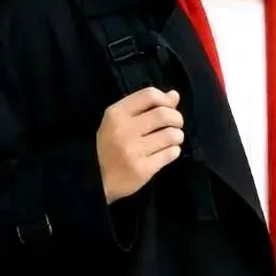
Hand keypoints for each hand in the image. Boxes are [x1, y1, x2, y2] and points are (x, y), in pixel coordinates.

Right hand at [96, 87, 183, 203]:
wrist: (97, 181)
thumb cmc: (110, 147)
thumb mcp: (119, 122)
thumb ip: (145, 106)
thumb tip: (174, 95)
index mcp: (116, 114)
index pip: (150, 95)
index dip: (166, 100)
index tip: (169, 108)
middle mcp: (123, 130)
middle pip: (164, 114)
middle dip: (177, 118)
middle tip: (175, 125)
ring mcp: (133, 151)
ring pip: (171, 135)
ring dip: (177, 136)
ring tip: (172, 139)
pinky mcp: (142, 169)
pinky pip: (170, 154)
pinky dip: (174, 151)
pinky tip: (167, 152)